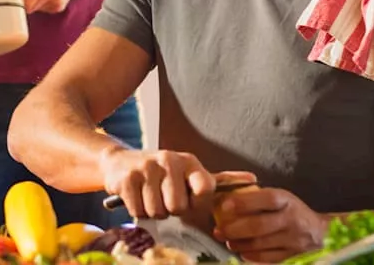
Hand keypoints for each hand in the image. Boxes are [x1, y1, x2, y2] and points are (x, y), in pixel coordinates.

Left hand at [16, 0, 81, 12]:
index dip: (19, 3)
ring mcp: (57, 1)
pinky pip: (45, 9)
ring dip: (36, 2)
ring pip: (37, 9)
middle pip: (30, 8)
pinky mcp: (60, 7)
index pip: (26, 2)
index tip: (16, 1)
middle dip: (27, 2)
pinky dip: (44, 3)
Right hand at [100, 148, 249, 218]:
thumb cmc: (162, 175)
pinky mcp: (127, 178)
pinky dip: (137, 211)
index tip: (190, 204)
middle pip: (178, 206)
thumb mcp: (189, 174)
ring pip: (157, 211)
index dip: (197, 205)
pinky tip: (137, 198)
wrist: (120, 163)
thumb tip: (253, 179)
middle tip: (165, 201)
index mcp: (189, 162)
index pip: (205, 188)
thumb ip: (219, 181)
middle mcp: (169, 159)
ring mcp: (147, 167)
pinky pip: (138, 210)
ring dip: (153, 212)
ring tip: (151, 198)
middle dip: (171, 211)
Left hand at [213, 187, 326, 262]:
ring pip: (261, 244)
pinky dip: (251, 255)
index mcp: (287, 200)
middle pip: (260, 225)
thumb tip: (226, 196)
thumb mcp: (282, 199)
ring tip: (227, 241)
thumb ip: (259, 198)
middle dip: (235, 229)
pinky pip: (267, 258)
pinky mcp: (292, 256)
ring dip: (239, 244)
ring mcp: (293, 240)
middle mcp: (291, 220)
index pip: (266, 199)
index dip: (244, 202)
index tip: (224, 205)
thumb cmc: (292, 212)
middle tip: (218, 230)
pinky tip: (241, 251)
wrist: (320, 233)